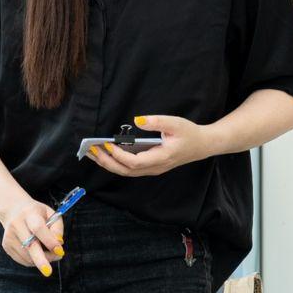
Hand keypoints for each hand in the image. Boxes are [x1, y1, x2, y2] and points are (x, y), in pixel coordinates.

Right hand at [0, 198, 63, 275]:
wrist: (12, 211)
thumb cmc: (36, 214)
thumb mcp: (50, 214)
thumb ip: (57, 228)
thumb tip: (59, 244)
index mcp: (29, 213)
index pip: (38, 229)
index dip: (49, 241)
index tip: (60, 251)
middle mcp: (16, 224)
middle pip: (29, 245)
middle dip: (40, 260)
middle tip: (48, 272)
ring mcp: (9, 237)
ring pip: (27, 256)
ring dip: (42, 260)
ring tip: (49, 254)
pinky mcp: (6, 246)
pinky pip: (23, 260)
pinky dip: (33, 261)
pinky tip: (37, 253)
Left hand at [84, 114, 216, 178]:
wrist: (202, 145)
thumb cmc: (189, 133)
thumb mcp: (175, 123)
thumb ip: (157, 121)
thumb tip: (138, 120)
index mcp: (161, 158)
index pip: (134, 162)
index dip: (119, 155)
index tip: (107, 144)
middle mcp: (154, 168)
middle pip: (125, 171)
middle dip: (106, 162)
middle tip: (91, 150)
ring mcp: (152, 170)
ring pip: (126, 172)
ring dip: (108, 164)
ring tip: (92, 153)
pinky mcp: (150, 167)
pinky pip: (129, 169)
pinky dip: (115, 163)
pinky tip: (105, 155)